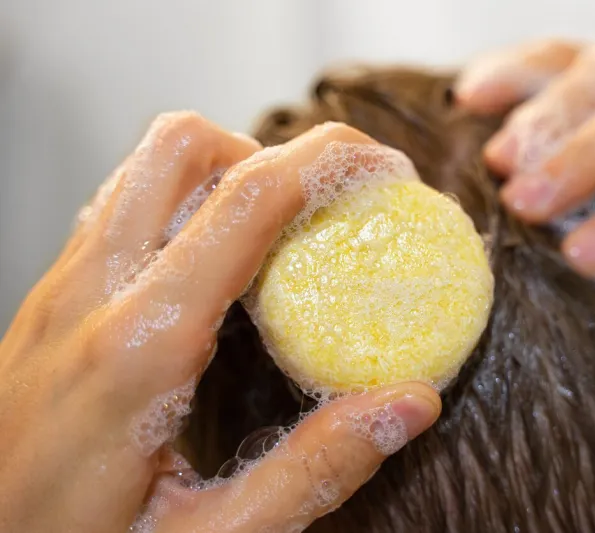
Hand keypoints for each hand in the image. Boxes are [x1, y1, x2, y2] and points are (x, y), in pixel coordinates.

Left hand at [0, 113, 440, 532]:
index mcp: (142, 348)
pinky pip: (123, 208)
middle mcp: (93, 294)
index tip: (385, 170)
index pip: (247, 200)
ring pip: (146, 167)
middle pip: (183, 147)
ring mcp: (63, 289)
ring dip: (224, 172)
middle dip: (271, 150)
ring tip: (278, 229)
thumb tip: (408, 406)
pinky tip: (216, 267)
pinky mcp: (53, 300)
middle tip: (326, 202)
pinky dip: (184, 205)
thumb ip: (314, 471)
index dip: (329, 163)